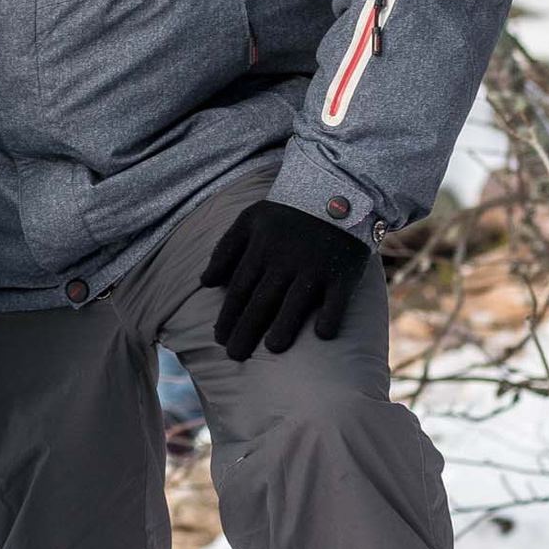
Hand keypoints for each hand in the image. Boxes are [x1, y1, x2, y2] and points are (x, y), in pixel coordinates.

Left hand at [201, 199, 371, 358]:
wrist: (336, 193)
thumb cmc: (286, 213)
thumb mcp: (249, 220)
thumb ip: (225, 249)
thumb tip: (204, 283)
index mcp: (261, 247)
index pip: (239, 289)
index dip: (227, 316)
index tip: (218, 338)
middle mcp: (287, 259)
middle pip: (261, 301)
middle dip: (245, 331)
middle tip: (234, 355)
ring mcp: (316, 266)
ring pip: (296, 301)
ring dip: (284, 326)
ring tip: (271, 348)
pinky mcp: (344, 272)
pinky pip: (338, 299)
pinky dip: (332, 315)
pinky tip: (322, 335)